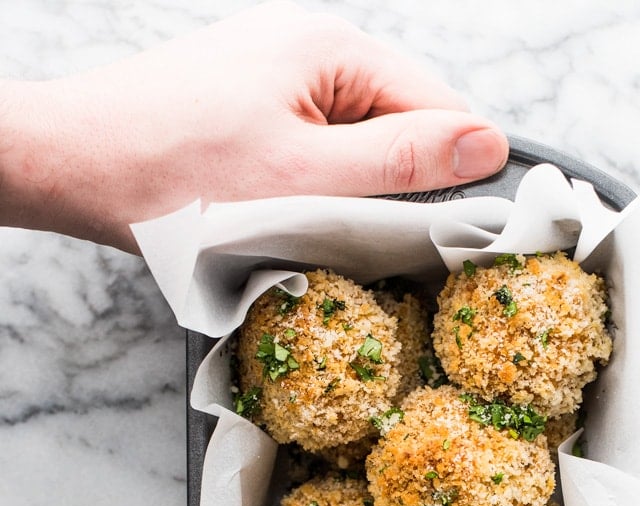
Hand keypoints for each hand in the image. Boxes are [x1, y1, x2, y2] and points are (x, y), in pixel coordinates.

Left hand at [0, 1, 507, 251]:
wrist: (73, 166)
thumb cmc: (175, 171)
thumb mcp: (306, 178)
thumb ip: (402, 163)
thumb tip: (486, 144)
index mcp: (333, 49)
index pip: (437, 107)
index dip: (450, 174)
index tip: (449, 236)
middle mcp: (306, 52)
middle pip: (393, 128)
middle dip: (387, 191)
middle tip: (359, 242)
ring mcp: (272, 79)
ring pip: (347, 149)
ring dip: (343, 197)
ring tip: (304, 230)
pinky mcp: (244, 111)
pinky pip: (305, 155)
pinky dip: (304, 192)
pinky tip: (277, 218)